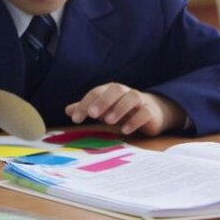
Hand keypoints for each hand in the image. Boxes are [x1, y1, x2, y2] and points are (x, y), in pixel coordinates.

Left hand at [65, 84, 184, 135]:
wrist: (152, 112)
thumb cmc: (122, 109)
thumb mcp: (103, 109)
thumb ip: (87, 109)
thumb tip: (68, 111)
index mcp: (111, 90)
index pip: (96, 92)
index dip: (85, 104)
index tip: (76, 118)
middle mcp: (125, 92)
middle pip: (115, 90)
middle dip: (103, 101)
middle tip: (92, 114)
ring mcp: (140, 100)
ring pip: (132, 98)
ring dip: (119, 108)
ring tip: (108, 121)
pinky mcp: (150, 112)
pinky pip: (145, 113)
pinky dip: (135, 120)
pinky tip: (125, 130)